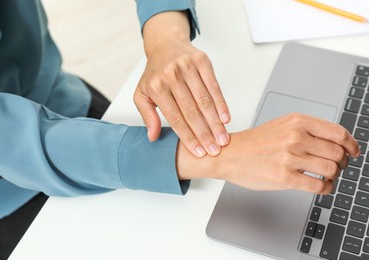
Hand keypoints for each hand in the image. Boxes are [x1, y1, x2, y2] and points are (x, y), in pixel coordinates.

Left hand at [134, 11, 230, 157]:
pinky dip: (221, 103)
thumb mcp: (142, 94)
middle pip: (191, 112)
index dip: (188, 137)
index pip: (175, 118)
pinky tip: (225, 118)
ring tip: (222, 138)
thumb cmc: (155, 73)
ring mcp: (187, 67)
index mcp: (156, 87)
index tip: (198, 151)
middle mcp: (171, 76)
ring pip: (204, 101)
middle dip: (204, 134)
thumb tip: (153, 136)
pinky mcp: (201, 62)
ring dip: (215, 122)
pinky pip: (214, 86)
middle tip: (214, 150)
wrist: (165, 44)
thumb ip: (147, 115)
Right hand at [177, 113, 359, 193]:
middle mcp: (295, 137)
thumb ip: (307, 130)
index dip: (351, 144)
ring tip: (327, 177)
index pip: (338, 133)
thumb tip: (335, 142)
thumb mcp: (282, 125)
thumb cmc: (254, 143)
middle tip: (339, 166)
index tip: (353, 151)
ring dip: (334, 176)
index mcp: (297, 121)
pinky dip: (326, 188)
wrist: (230, 154)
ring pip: (331, 170)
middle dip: (342, 163)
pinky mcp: (284, 178)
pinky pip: (319, 186)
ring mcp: (290, 158)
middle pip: (337, 153)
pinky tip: (321, 186)